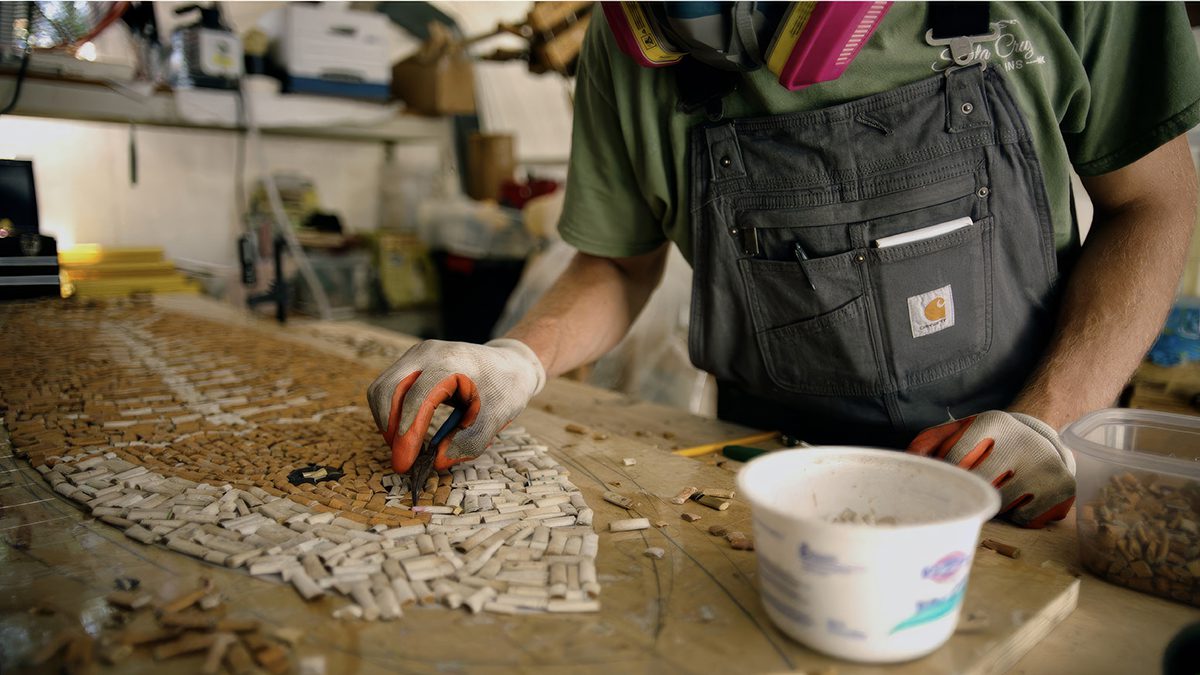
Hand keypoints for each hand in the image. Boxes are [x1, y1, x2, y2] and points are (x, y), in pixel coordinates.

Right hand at [367, 338, 545, 472]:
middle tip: (404, 457)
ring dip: (387, 421)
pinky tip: (407, 431)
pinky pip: (388, 388)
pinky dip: (391, 413)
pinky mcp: (410, 363)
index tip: (405, 462)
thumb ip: (470, 441)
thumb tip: (437, 461)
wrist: (509, 362)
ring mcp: (415, 355)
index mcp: (451, 362)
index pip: (416, 397)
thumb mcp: (497, 417)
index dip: (407, 432)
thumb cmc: (506, 386)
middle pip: (387, 389)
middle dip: (390, 428)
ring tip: (406, 445)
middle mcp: (427, 353)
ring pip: (381, 389)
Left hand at [907, 410, 1075, 527]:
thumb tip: (907, 461)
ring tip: (1001, 485)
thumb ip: (927, 443)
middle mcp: (1025, 442)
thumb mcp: (957, 431)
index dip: (947, 473)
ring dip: (994, 504)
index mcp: (994, 422)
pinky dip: (1017, 515)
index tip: (951, 474)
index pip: (954, 461)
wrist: (1042, 437)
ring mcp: (1047, 468)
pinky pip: (1025, 520)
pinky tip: (1021, 497)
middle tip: (976, 482)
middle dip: (971, 490)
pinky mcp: (1063, 491)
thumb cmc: (989, 440)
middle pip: (978, 486)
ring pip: (1001, 506)